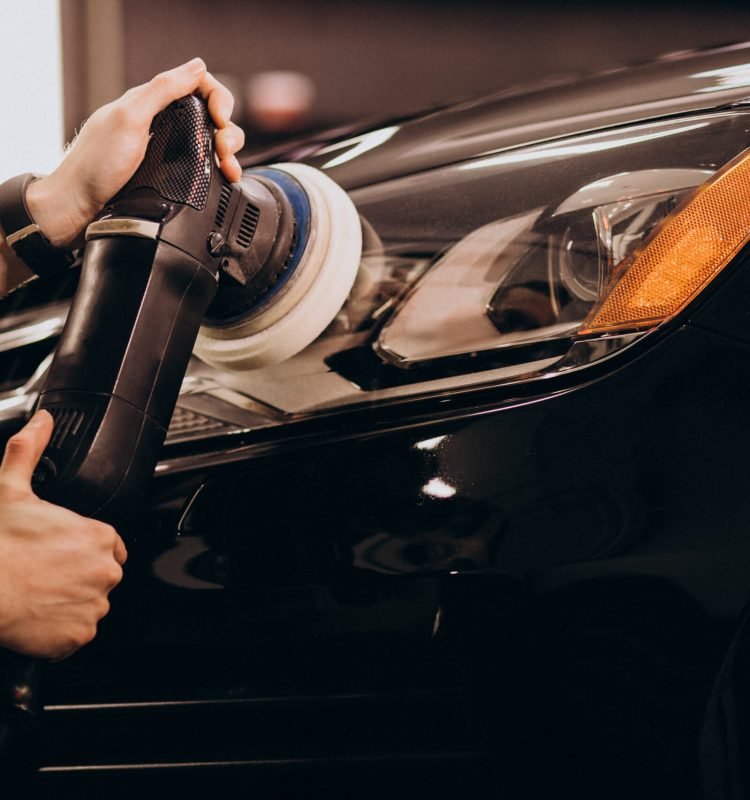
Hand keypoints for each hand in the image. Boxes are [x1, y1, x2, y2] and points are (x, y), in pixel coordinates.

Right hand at [0, 411, 126, 659]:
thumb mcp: (11, 488)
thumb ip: (29, 451)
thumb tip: (42, 422)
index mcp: (100, 536)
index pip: (108, 546)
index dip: (82, 550)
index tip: (59, 554)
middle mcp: (106, 570)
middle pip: (99, 576)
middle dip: (76, 576)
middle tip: (43, 574)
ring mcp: (95, 604)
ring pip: (88, 605)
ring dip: (69, 603)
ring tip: (37, 593)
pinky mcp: (81, 634)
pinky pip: (75, 634)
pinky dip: (59, 631)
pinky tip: (37, 617)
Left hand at [25, 58, 245, 247]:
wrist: (79, 206)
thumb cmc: (96, 165)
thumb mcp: (129, 118)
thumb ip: (162, 90)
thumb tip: (197, 67)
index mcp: (152, 103)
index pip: (199, 86)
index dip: (218, 98)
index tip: (221, 119)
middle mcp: (163, 124)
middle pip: (212, 117)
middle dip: (229, 131)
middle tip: (225, 150)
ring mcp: (169, 151)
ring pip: (212, 143)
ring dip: (230, 153)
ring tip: (230, 169)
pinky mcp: (172, 176)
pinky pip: (205, 167)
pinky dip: (220, 170)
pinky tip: (225, 178)